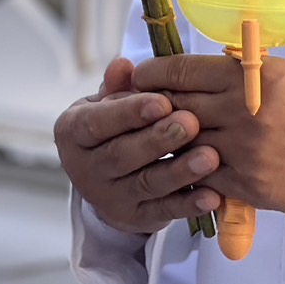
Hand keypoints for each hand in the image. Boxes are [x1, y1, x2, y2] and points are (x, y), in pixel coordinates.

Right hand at [53, 58, 222, 235]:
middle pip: (121, 154)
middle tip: (190, 123)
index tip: (161, 101)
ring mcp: (109, 197)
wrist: (104, 180)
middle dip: (157, 139)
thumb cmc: (110, 130)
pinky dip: (189, 205)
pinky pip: (164, 212)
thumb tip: (124, 65)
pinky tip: (212, 195)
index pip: (96, 123)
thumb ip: (117, 86)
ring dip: (179, 171)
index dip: (127, 113)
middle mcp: (85, 167)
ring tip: (209, 157)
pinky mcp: (135, 218)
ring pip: (146, 183)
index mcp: (73, 133)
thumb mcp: (105, 105)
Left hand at [134, 55, 284, 225]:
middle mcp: (241, 113)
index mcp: (250, 78)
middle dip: (151, 107)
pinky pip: (206, 177)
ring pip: (184, 145)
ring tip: (156, 138)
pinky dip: (193, 170)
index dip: (152, 74)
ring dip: (168, 141)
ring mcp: (245, 152)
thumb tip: (215, 66)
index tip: (138, 76)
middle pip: (174, 108)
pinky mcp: (252, 186)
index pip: (181, 72)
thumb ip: (249, 71)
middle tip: (136, 107)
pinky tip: (187, 166)